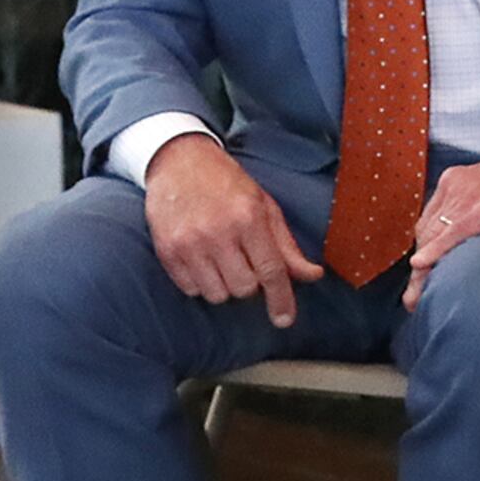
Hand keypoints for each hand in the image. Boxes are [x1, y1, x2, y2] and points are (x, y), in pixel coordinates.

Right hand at [144, 134, 323, 328]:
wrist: (178, 160)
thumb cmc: (226, 182)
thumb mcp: (263, 205)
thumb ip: (286, 245)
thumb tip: (312, 275)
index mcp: (248, 218)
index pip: (271, 271)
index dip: (281, 299)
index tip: (284, 319)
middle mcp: (218, 232)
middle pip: (244, 289)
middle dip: (249, 282)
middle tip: (242, 259)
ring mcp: (189, 243)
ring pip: (217, 294)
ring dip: (224, 284)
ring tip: (220, 258)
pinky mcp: (167, 251)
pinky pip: (191, 289)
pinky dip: (200, 282)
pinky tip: (200, 258)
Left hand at [405, 155, 479, 309]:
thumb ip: (473, 210)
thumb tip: (459, 244)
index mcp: (457, 181)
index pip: (428, 223)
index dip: (421, 253)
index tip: (418, 278)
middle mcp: (457, 185)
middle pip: (426, 233)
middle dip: (417, 270)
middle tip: (413, 300)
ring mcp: (471, 195)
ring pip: (434, 236)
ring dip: (422, 271)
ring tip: (416, 299)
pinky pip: (453, 233)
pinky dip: (436, 252)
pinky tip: (422, 266)